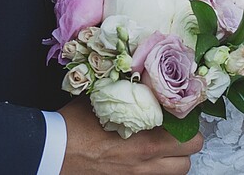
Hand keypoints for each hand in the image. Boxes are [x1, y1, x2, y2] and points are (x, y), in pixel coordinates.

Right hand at [59, 102, 202, 173]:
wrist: (52, 152)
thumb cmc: (75, 126)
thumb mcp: (105, 100)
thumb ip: (131, 92)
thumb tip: (146, 78)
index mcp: (144, 143)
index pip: (189, 139)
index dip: (190, 124)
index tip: (183, 113)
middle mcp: (144, 165)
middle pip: (187, 161)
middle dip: (186, 144)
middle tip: (177, 129)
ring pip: (174, 174)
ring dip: (173, 160)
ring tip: (163, 144)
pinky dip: (156, 168)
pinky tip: (145, 156)